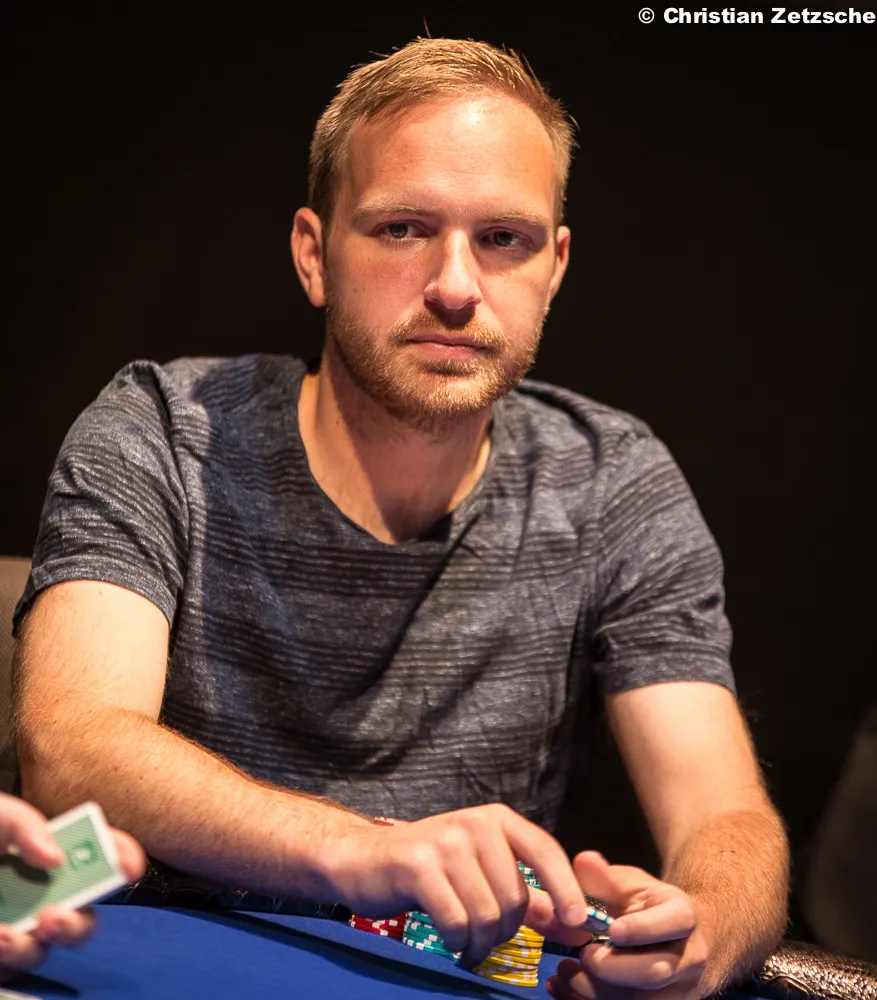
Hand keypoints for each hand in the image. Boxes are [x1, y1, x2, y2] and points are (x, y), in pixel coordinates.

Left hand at [0, 795, 145, 981]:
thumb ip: (26, 824)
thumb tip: (56, 856)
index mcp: (54, 853)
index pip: (104, 854)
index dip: (124, 857)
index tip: (129, 866)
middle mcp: (45, 892)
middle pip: (84, 915)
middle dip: (79, 922)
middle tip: (56, 917)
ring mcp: (19, 924)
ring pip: (47, 949)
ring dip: (35, 946)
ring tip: (8, 935)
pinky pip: (11, 963)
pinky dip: (7, 952)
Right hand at [328, 803, 589, 967]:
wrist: (364, 859)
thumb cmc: (430, 868)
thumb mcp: (480, 868)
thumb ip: (523, 890)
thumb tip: (567, 918)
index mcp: (496, 819)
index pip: (544, 850)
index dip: (566, 888)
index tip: (577, 921)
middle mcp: (474, 823)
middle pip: (514, 898)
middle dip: (504, 932)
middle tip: (485, 939)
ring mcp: (445, 841)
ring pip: (486, 915)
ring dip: (479, 943)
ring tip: (467, 944)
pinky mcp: (418, 866)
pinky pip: (456, 922)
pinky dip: (456, 941)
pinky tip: (449, 939)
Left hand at [535, 851, 712, 999]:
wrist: (677, 941)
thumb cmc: (648, 908)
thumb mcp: (630, 885)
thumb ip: (604, 877)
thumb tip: (583, 861)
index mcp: (683, 916)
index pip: (675, 921)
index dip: (644, 928)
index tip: (612, 930)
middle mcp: (690, 957)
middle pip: (656, 970)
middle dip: (613, 966)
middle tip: (583, 954)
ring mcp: (680, 989)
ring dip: (597, 991)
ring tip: (565, 972)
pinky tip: (565, 989)